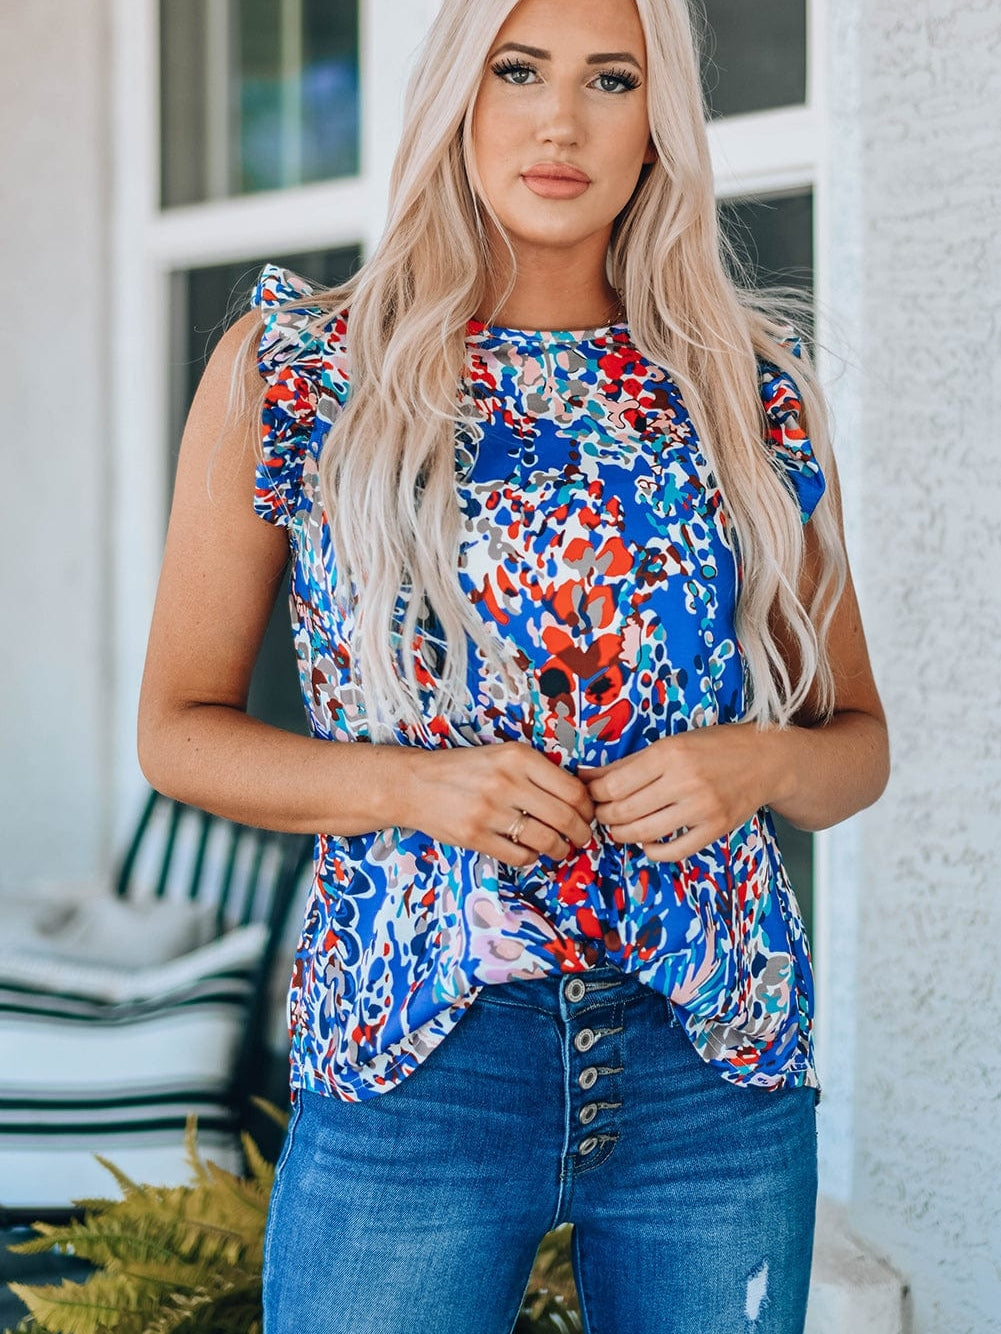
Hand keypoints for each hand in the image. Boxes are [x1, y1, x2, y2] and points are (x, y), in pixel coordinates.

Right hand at [400, 742, 594, 867]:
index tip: (587, 815)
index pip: (572, 789)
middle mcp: (505, 782)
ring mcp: (489, 811)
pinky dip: (531, 858)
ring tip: (559, 848)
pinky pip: (519, 856)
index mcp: (517, 757)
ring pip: (545, 840)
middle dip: (581, 834)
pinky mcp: (475, 836)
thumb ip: (537, 771)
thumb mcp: (502, 755)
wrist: (414, 784)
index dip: (587, 808)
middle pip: (564, 817)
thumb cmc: (464, 769)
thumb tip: (579, 796)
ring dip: (559, 849)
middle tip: (582, 838)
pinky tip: (529, 851)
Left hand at [581, 724, 779, 861]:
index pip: (614, 784)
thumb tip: (587, 777)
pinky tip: (646, 842)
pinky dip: (652, 851)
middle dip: (604, 816)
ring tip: (618, 827)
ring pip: (644, 832)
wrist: (766, 760)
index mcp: (669, 753)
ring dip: (622, 834)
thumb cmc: (713, 747)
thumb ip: (628, 763)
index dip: (595, 795)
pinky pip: (674, 851)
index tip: (591, 796)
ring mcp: (702, 808)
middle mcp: (685, 781)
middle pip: (624, 810)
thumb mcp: (670, 744)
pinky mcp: (715, 829)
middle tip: (601, 814)